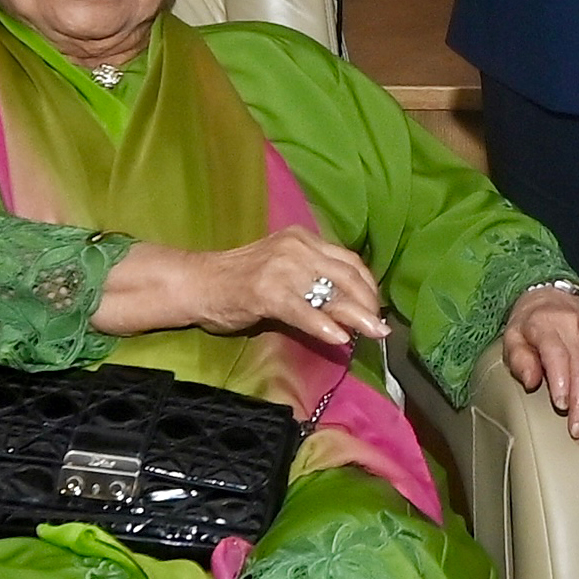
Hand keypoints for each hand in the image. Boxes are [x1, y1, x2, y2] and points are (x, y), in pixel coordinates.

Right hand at [97, 227, 389, 344]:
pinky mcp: (265, 291)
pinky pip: (302, 310)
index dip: (369, 286)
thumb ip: (313, 279)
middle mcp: (295, 247)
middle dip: (368, 304)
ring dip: (355, 317)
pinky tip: (339, 339)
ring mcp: (280, 267)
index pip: (349, 260)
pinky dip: (323, 325)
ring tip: (372, 335)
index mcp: (303, 238)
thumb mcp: (283, 270)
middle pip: (345, 276)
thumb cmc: (239, 281)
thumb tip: (351, 307)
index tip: (378, 308)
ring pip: (328, 294)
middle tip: (382, 329)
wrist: (196, 282)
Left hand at [497, 284, 578, 440]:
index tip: (561, 406)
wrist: (552, 299)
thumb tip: (531, 381)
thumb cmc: (529, 325)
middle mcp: (575, 328)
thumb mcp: (512, 338)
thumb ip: (519, 359)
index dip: (562, 381)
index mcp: (548, 325)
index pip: (558, 355)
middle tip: (577, 430)